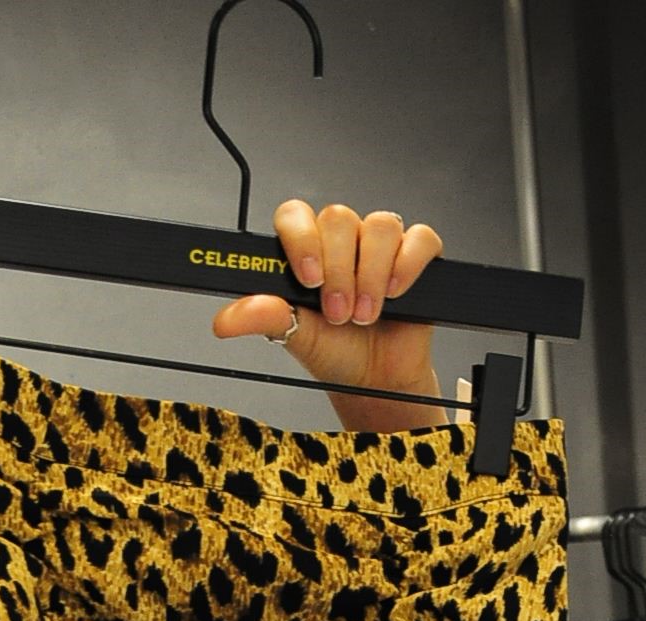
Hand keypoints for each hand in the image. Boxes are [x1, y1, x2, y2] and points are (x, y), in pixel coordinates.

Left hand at [212, 200, 445, 432]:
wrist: (374, 380)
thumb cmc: (334, 353)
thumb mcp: (293, 336)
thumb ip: (262, 318)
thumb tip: (226, 320)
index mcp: (306, 249)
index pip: (296, 214)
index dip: (303, 239)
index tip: (309, 279)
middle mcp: (341, 240)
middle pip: (339, 217)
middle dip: (339, 272)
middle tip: (338, 314)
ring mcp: (378, 245)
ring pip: (379, 226)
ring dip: (371, 276)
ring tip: (364, 315)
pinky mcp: (414, 255)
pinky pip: (419, 239)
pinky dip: (407, 265)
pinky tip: (395, 294)